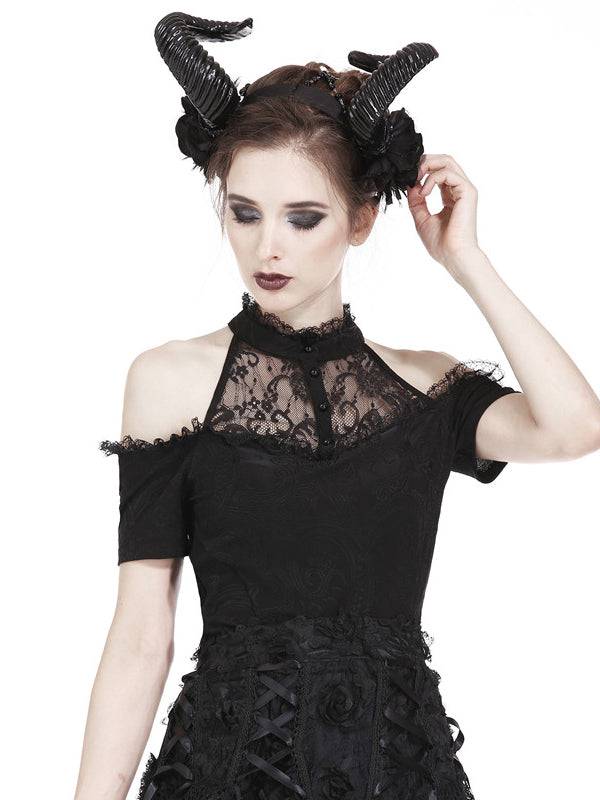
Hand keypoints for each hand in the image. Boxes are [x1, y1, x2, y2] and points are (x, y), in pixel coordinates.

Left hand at [407, 153, 482, 279]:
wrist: (453, 256)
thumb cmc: (440, 243)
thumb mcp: (421, 218)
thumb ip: (416, 201)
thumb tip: (410, 185)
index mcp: (450, 196)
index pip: (437, 172)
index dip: (421, 170)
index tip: (406, 179)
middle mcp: (459, 190)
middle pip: (444, 160)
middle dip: (424, 162)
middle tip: (410, 173)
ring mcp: (465, 189)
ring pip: (447, 161)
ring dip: (427, 166)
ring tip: (415, 179)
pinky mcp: (467, 191)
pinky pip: (448, 173)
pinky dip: (432, 179)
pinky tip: (424, 192)